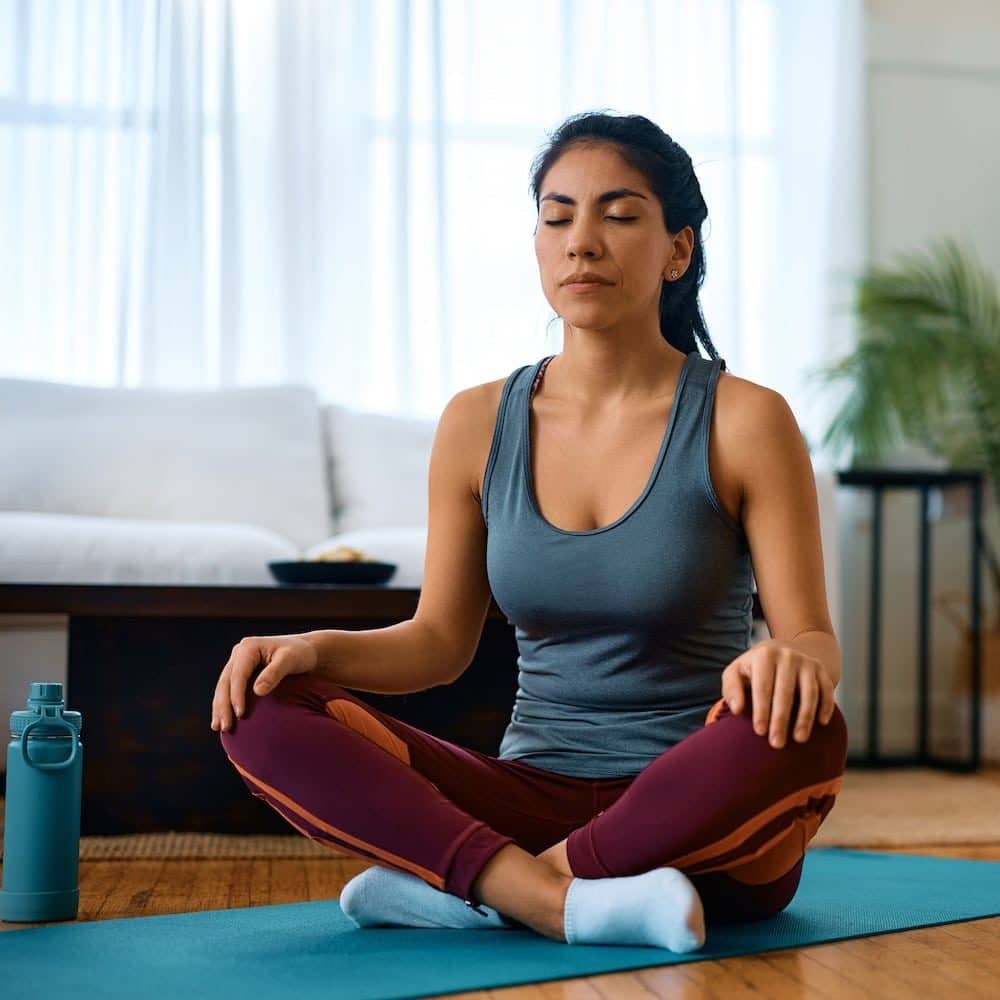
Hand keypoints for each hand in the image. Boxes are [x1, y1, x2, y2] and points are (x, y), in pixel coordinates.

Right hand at [211, 634, 318, 731]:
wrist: (305, 650)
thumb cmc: (300, 654)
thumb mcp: (290, 660)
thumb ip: (274, 673)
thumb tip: (258, 691)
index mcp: (249, 647)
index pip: (238, 675)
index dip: (236, 695)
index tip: (240, 715)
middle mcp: (239, 653)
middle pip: (225, 682)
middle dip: (223, 705)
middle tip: (225, 727)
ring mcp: (238, 662)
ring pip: (223, 687)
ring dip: (219, 708)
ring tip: (218, 728)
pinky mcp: (241, 672)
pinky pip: (229, 690)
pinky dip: (225, 705)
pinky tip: (223, 721)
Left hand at [720, 639, 835, 747]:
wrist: (781, 650)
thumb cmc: (754, 668)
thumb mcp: (736, 672)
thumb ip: (731, 689)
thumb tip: (736, 709)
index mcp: (764, 656)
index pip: (762, 687)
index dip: (761, 710)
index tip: (760, 732)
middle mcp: (787, 656)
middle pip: (785, 692)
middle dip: (781, 719)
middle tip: (777, 744)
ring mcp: (806, 662)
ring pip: (809, 693)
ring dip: (805, 718)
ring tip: (799, 739)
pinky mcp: (821, 669)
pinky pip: (827, 689)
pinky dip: (826, 706)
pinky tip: (822, 723)